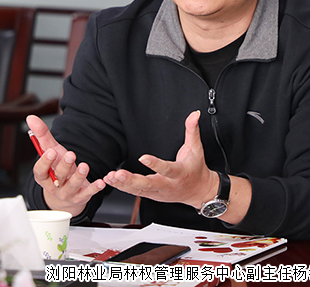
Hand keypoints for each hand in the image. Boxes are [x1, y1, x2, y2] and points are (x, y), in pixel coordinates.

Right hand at [26, 114, 105, 215]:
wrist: (68, 191)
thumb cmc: (58, 167)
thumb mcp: (51, 151)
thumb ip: (42, 136)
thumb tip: (31, 118)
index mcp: (43, 176)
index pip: (40, 171)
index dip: (45, 162)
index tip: (51, 151)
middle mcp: (54, 186)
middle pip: (58, 177)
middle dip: (64, 166)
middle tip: (71, 154)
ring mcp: (67, 193)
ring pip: (72, 186)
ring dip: (79, 176)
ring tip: (85, 166)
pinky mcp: (81, 197)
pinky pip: (88, 194)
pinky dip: (94, 188)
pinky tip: (101, 182)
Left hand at [103, 110, 217, 208]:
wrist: (199, 191)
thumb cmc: (196, 168)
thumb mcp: (196, 148)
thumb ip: (192, 130)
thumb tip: (194, 114)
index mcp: (180, 173)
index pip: (167, 169)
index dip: (155, 164)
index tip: (142, 158)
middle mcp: (168, 185)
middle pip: (149, 185)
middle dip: (132, 180)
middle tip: (118, 173)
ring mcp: (159, 193)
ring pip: (139, 190)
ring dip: (123, 184)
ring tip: (110, 177)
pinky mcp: (152, 195)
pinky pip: (136, 192)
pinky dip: (123, 187)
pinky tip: (112, 181)